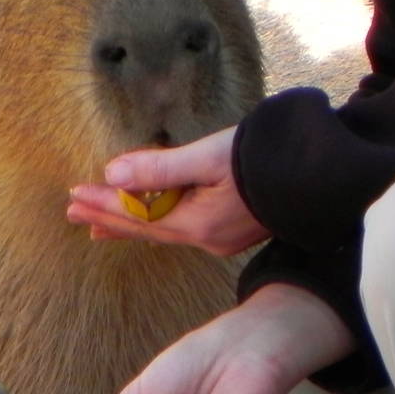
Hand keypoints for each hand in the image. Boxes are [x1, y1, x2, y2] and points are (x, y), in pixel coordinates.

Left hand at [65, 126, 268, 255]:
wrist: (322, 171)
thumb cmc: (270, 157)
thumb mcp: (210, 156)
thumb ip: (161, 166)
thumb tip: (113, 172)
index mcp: (198, 223)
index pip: (138, 214)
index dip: (104, 203)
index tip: (74, 195)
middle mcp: (206, 238)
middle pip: (145, 228)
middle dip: (108, 217)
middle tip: (72, 210)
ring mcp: (220, 238)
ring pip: (161, 232)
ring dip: (129, 224)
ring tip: (97, 226)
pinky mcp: (231, 230)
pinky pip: (180, 229)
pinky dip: (156, 224)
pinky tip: (150, 223)